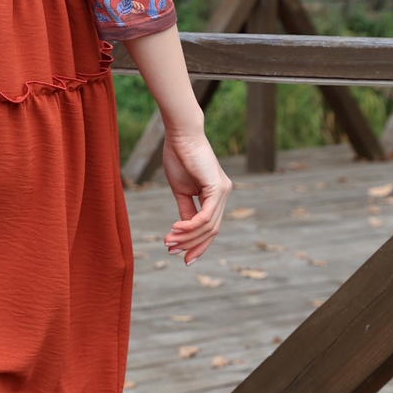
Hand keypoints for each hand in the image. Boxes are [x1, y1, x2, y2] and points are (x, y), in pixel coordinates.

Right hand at [160, 128, 230, 263]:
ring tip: (168, 241)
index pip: (210, 227)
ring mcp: (223, 192)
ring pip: (208, 227)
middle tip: (171, 251)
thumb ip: (186, 210)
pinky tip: (175, 229)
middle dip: (191, 245)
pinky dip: (190, 226)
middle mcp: (224, 195)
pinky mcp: (218, 188)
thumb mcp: (181, 191)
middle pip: (211, 231)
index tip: (181, 257)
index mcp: (215, 195)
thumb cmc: (179, 157)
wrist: (180, 136)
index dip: (197, 244)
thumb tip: (184, 231)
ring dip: (187, 238)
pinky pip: (206, 216)